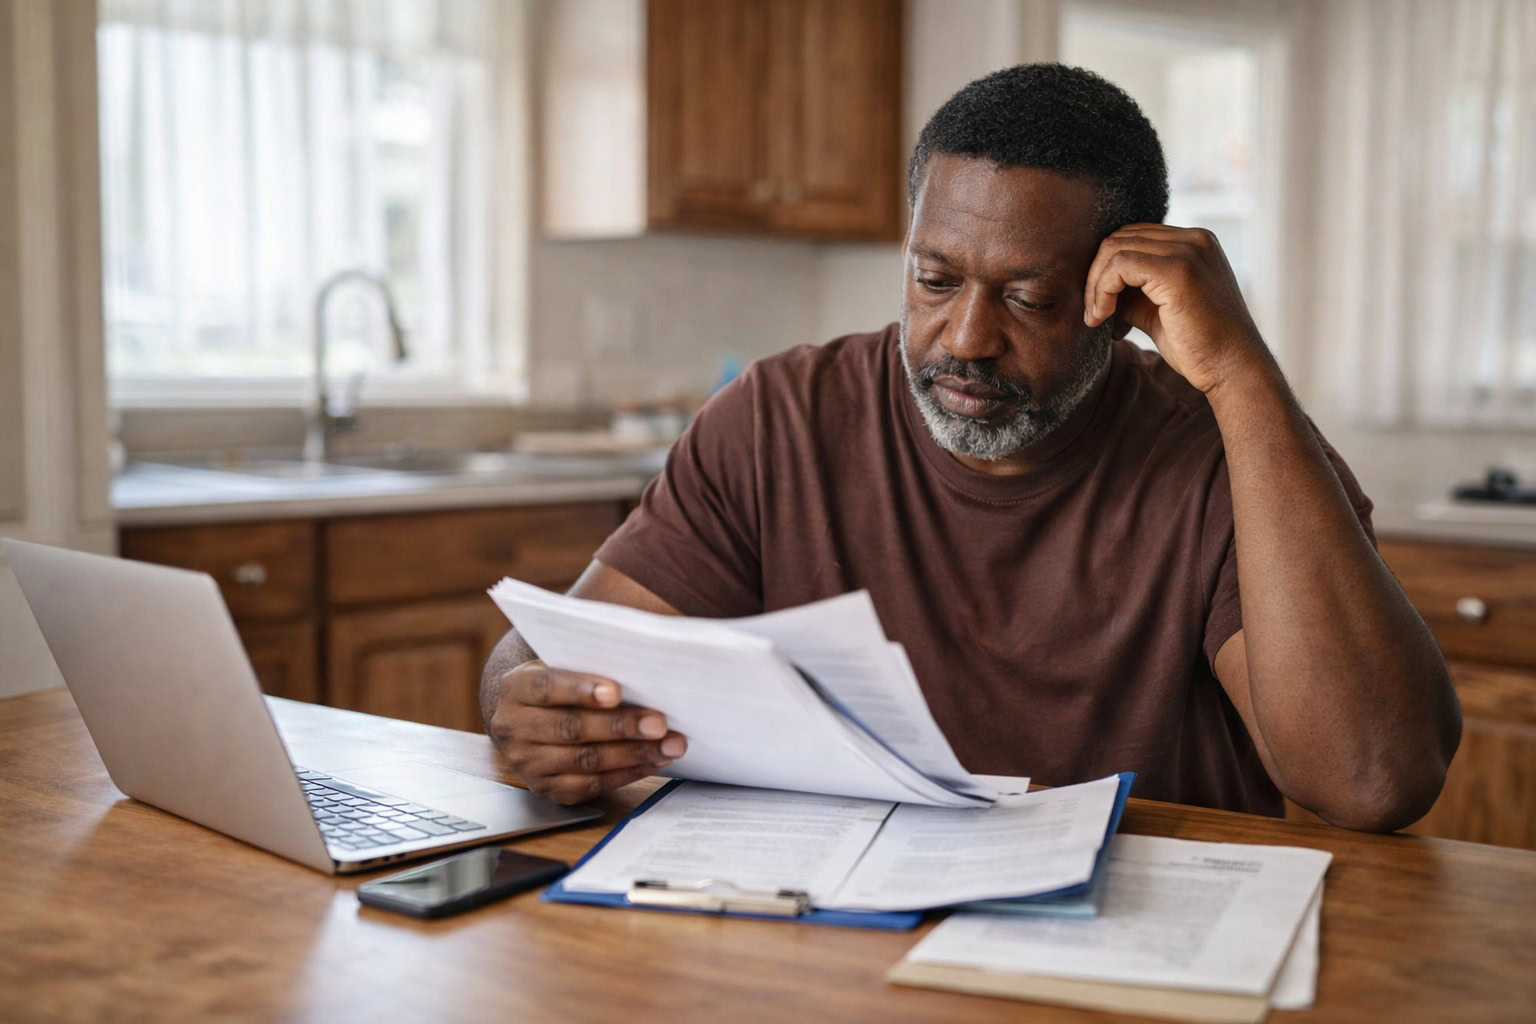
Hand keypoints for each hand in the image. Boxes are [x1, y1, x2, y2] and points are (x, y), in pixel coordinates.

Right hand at [487, 660, 686, 803]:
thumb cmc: (557, 686)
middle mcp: (515, 728)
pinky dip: (628, 773)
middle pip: (571, 728)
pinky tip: (654, 761)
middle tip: (660, 723)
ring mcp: (528, 763)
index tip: (616, 692)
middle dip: (621, 726)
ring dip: (634, 753)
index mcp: (516, 688)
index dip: (582, 690)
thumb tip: (641, 668)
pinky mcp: (547, 789)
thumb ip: (587, 665)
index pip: (547, 687)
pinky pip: (592, 785)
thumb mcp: (560, 666)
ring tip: (670, 745)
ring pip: (585, 760)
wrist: (525, 721)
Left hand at [1083, 223, 1271, 395]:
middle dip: (1096, 275)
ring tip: (1096, 317)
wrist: (1233, 368)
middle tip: (1093, 313)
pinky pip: (1120, 265)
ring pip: (1116, 249)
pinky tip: (1103, 317)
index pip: (1134, 237)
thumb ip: (1134, 289)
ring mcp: (1188, 251)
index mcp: (1195, 243)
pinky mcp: (1178, 271)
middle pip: (1121, 237)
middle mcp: (1194, 239)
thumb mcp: (1159, 308)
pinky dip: (1102, 290)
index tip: (1100, 304)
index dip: (1107, 268)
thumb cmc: (1198, 345)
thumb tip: (1096, 285)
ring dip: (1095, 285)